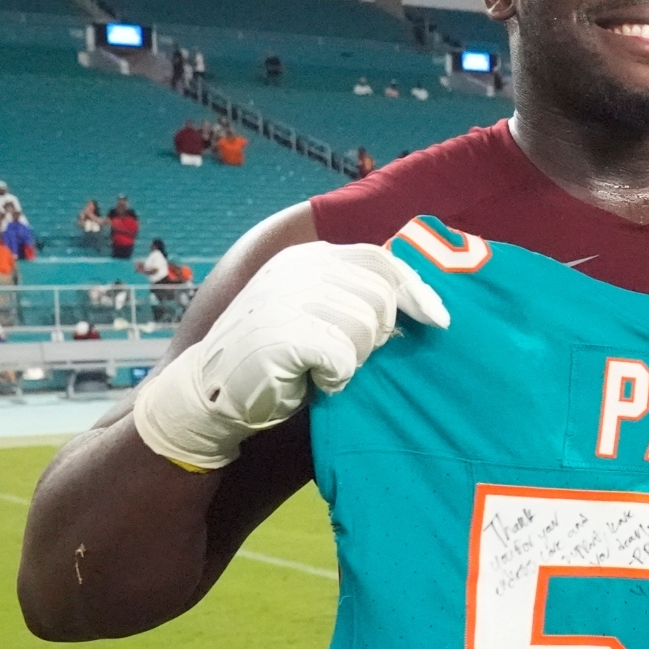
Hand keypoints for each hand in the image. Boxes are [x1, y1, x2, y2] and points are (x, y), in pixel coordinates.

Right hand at [133, 243, 448, 469]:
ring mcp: (288, 297)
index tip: (439, 320)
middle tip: (345, 355)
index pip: (381, 260)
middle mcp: (298, 268)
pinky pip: (344, 357)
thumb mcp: (318, 311)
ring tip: (322, 367)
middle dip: (377, 334)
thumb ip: (357, 296)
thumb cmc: (277, 358)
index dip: (416, 290)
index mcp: (310, 257)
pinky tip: (313, 381)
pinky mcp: (284, 332)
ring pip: (367, 328)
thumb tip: (425, 305)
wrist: (209, 391)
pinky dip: (337, 378)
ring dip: (354, 359)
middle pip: (381, 296)